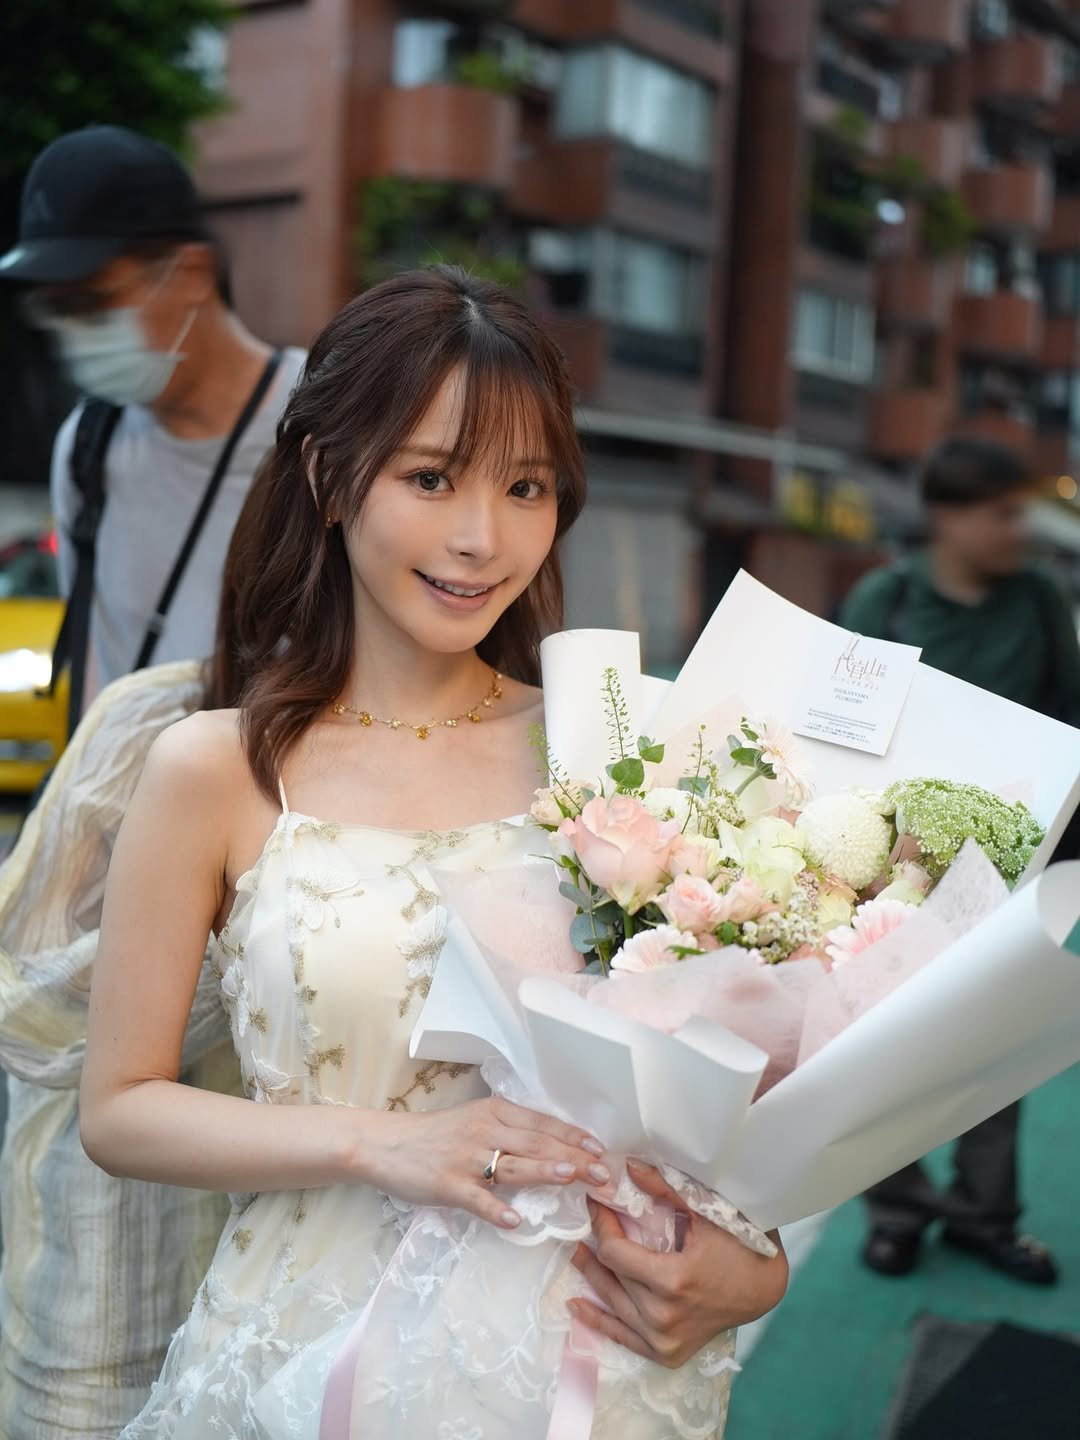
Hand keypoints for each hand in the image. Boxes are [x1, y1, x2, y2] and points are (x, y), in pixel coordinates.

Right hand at [363, 1096, 610, 1229]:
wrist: (384, 1144)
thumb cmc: (434, 1135)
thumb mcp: (473, 1120)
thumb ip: (507, 1130)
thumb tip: (551, 1148)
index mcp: (493, 1112)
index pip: (541, 1123)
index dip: (573, 1136)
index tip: (600, 1149)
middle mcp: (483, 1131)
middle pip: (535, 1143)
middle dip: (572, 1156)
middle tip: (603, 1173)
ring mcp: (465, 1158)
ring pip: (512, 1165)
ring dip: (544, 1171)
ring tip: (572, 1178)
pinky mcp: (447, 1185)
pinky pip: (476, 1199)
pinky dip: (496, 1210)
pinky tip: (516, 1221)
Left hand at [569, 1160, 788, 1368]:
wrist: (764, 1291)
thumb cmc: (740, 1246)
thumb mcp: (706, 1213)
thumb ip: (666, 1189)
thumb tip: (628, 1167)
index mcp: (672, 1281)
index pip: (615, 1252)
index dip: (601, 1224)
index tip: (596, 1203)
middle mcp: (663, 1316)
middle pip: (612, 1275)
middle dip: (598, 1244)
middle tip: (589, 1220)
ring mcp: (664, 1340)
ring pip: (612, 1304)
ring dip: (593, 1276)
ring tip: (577, 1252)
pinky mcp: (666, 1353)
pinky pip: (623, 1338)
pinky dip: (599, 1321)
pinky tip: (577, 1305)